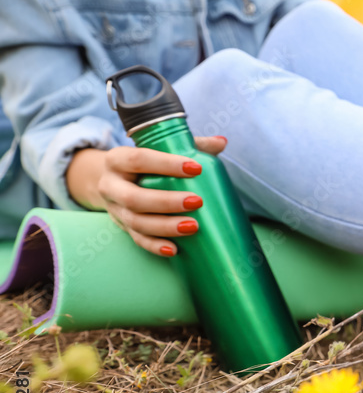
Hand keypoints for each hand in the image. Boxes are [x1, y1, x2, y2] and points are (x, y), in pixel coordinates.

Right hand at [65, 136, 227, 256]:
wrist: (116, 180)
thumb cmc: (146, 163)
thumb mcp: (161, 149)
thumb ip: (189, 144)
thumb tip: (221, 142)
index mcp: (118, 159)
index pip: (138, 159)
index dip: (166, 164)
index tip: (196, 168)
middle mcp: (111, 185)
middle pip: (134, 198)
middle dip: (166, 201)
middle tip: (197, 201)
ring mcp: (115, 209)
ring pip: (136, 222)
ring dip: (165, 226)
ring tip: (193, 226)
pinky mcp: (122, 227)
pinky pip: (137, 240)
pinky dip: (155, 246)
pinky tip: (175, 250)